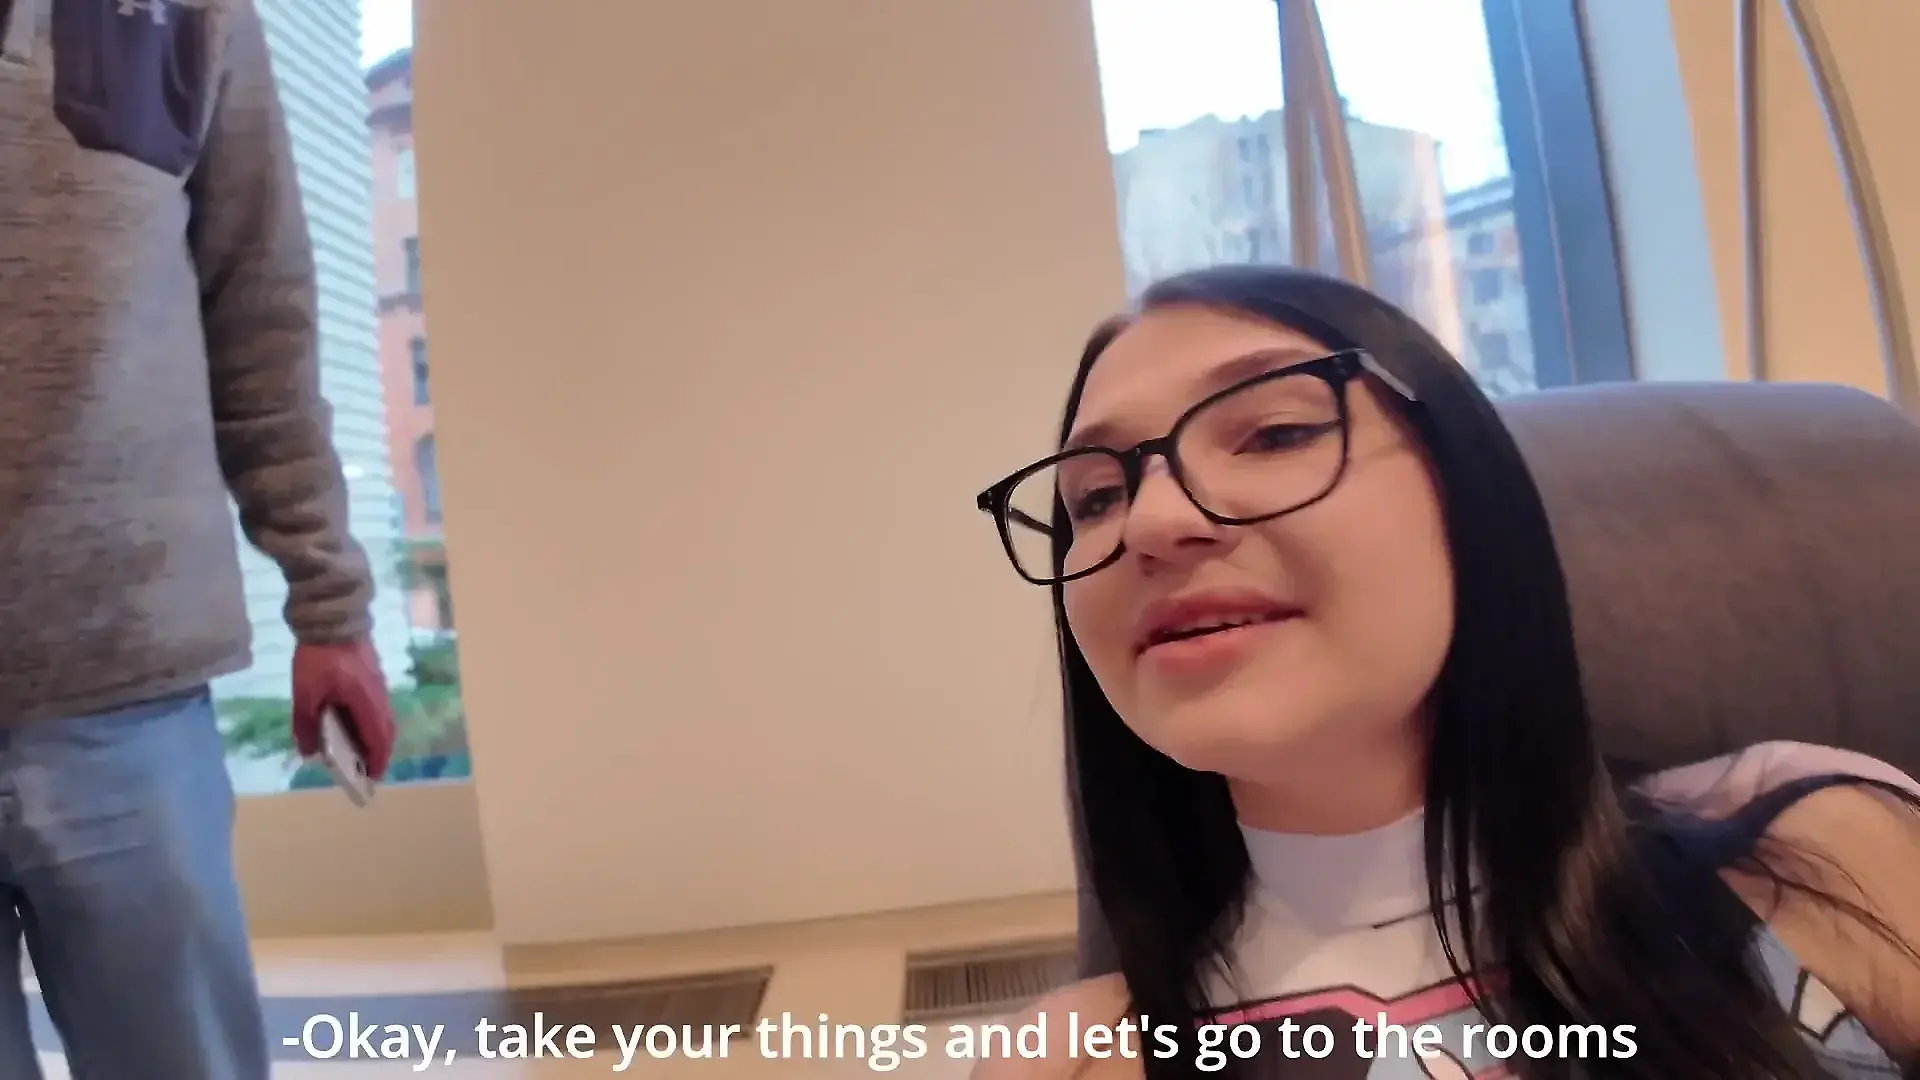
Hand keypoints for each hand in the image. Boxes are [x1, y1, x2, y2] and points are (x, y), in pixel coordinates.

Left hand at [292, 639, 397, 780]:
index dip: (376, 762)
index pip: (378, 740)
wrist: (332, 616)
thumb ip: (306, 724)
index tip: (371, 780)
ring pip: (383, 718)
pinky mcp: (372, 675)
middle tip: (365, 768)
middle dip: (378, 753)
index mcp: (366, 703)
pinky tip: (350, 721)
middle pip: (386, 732)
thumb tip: (308, 752)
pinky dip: (368, 721)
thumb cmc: (319, 657)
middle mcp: (379, 696)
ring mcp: (378, 684)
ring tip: (355, 748)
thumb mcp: (305, 693)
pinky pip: (376, 706)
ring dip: (373, 736)